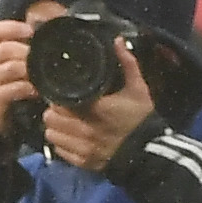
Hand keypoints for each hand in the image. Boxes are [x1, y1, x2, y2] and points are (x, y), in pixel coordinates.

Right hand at [0, 19, 37, 138]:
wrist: (8, 124)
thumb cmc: (18, 93)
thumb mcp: (24, 68)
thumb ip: (30, 51)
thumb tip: (48, 31)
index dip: (12, 27)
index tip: (31, 30)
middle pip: (4, 48)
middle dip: (27, 51)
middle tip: (43, 57)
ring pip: (9, 67)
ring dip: (29, 70)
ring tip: (42, 74)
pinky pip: (8, 89)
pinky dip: (25, 88)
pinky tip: (35, 91)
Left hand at [37, 36, 154, 172]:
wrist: (150, 152)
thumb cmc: (142, 119)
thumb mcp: (138, 89)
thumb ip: (127, 64)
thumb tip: (118, 40)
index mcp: (95, 109)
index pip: (60, 101)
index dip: (58, 96)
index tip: (62, 93)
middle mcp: (85, 130)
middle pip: (51, 117)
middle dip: (55, 110)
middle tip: (62, 106)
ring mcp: (83, 148)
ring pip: (51, 133)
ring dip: (55, 126)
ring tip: (64, 121)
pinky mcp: (83, 162)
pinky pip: (58, 151)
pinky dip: (60, 143)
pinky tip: (69, 136)